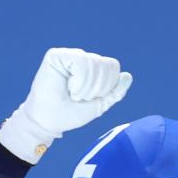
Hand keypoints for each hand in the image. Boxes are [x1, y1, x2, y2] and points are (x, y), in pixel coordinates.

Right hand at [0, 47, 132, 164]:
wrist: (49, 122)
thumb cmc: (69, 114)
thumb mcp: (98, 105)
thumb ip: (114, 93)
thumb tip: (128, 76)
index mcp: (92, 68)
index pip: (113, 67)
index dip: (106, 87)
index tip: (88, 99)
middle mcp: (82, 59)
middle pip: (106, 65)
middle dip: (96, 88)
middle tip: (79, 98)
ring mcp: (69, 55)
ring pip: (94, 64)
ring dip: (86, 87)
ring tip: (72, 94)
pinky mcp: (56, 55)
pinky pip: (80, 62)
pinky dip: (79, 80)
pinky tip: (68, 86)